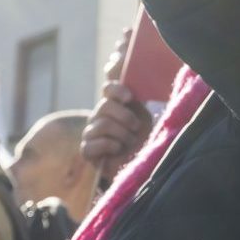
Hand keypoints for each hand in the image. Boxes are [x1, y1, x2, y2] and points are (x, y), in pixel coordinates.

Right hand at [82, 30, 150, 183]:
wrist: (137, 162)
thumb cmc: (144, 136)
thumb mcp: (147, 115)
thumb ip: (146, 98)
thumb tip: (152, 76)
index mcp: (115, 103)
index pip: (109, 88)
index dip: (117, 90)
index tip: (130, 97)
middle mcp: (100, 115)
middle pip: (105, 106)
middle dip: (125, 117)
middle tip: (136, 127)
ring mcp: (91, 132)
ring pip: (102, 125)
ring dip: (122, 135)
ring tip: (129, 141)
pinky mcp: (87, 149)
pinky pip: (92, 144)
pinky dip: (110, 147)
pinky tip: (118, 150)